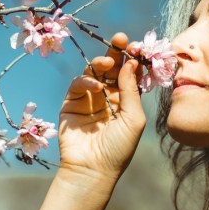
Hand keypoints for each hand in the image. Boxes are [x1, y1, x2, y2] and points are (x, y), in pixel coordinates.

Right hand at [57, 32, 145, 185]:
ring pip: (94, 72)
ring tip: (108, 62)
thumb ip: (130, 89)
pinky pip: (78, 84)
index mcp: (125, 100)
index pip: (128, 73)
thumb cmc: (118, 148)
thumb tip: (131, 62)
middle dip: (116, 52)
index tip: (137, 47)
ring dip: (101, 63)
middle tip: (120, 39)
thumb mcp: (133, 118)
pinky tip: (96, 87)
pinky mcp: (71, 104)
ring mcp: (88, 100)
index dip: (132, 59)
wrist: (92, 169)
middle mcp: (107, 97)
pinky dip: (86, 81)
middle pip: (111, 68)